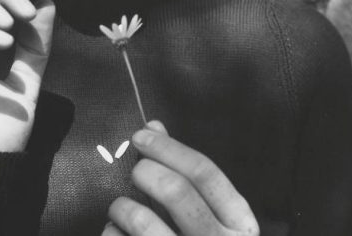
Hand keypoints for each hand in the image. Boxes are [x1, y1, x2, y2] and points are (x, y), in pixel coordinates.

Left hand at [103, 121, 258, 235]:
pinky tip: (116, 234)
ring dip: (123, 206)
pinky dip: (112, 233)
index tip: (141, 135)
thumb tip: (155, 126)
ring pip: (143, 221)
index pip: (204, 172)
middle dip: (145, 172)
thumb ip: (184, 173)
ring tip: (120, 209)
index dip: (168, 148)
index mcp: (239, 226)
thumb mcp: (210, 216)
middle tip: (134, 172)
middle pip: (175, 191)